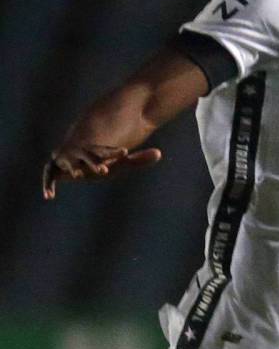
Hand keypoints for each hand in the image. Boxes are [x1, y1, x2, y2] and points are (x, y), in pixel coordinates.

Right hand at [42, 144, 161, 198]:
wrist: (73, 155)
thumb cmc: (102, 162)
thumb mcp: (120, 164)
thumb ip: (139, 160)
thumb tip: (160, 153)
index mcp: (99, 153)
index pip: (109, 152)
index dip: (116, 153)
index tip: (126, 153)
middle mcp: (82, 154)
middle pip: (89, 157)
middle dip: (95, 163)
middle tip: (105, 170)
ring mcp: (67, 160)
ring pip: (70, 164)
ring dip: (74, 168)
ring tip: (79, 175)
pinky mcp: (55, 169)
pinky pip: (49, 175)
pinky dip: (48, 184)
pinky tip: (49, 197)